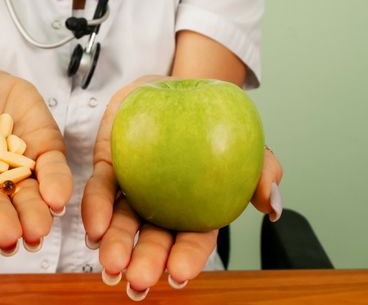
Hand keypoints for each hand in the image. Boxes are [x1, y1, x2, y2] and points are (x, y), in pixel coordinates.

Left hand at [81, 76, 282, 299]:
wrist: (177, 86)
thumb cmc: (216, 118)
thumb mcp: (248, 139)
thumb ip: (264, 169)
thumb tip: (273, 205)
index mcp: (198, 207)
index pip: (195, 238)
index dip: (188, 258)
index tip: (179, 275)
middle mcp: (163, 205)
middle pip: (155, 238)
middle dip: (147, 262)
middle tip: (138, 280)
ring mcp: (134, 189)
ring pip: (123, 222)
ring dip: (116, 246)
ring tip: (111, 266)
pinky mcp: (110, 167)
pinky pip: (101, 190)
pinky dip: (96, 209)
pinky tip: (94, 229)